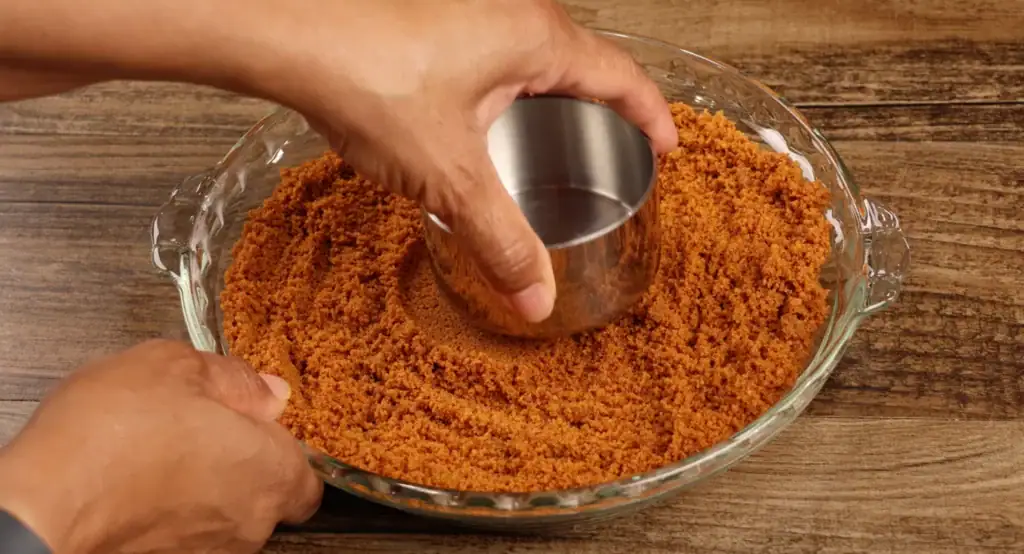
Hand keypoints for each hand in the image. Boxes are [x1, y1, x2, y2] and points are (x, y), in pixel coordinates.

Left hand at [0, 0, 676, 322]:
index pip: (622, 76)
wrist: (287, 31)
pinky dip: (507, 90)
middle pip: (584, 61)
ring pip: (535, 56)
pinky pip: (494, 54)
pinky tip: (481, 124)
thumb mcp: (450, 175)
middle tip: (614, 151)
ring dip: (552, 96)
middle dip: (606, 107)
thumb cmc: (368, 77)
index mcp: (538, 40)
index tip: (667, 147)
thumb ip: (499, 239)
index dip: (651, 114)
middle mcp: (513, 13)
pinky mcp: (434, 20)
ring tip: (554, 142)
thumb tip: (536, 296)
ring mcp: (472, 11)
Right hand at [0, 340, 321, 553]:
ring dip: (203, 488)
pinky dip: (170, 513)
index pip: (309, 475)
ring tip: (158, 454)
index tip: (255, 424)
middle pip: (266, 495)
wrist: (41, 508)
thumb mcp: (174, 368)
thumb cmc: (108, 440)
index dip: (282, 447)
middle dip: (239, 463)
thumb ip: (234, 379)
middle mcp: (250, 523)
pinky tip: (138, 485)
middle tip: (199, 429)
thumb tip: (266, 390)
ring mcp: (210, 553)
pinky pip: (186, 534)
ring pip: (224, 516)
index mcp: (269, 471)